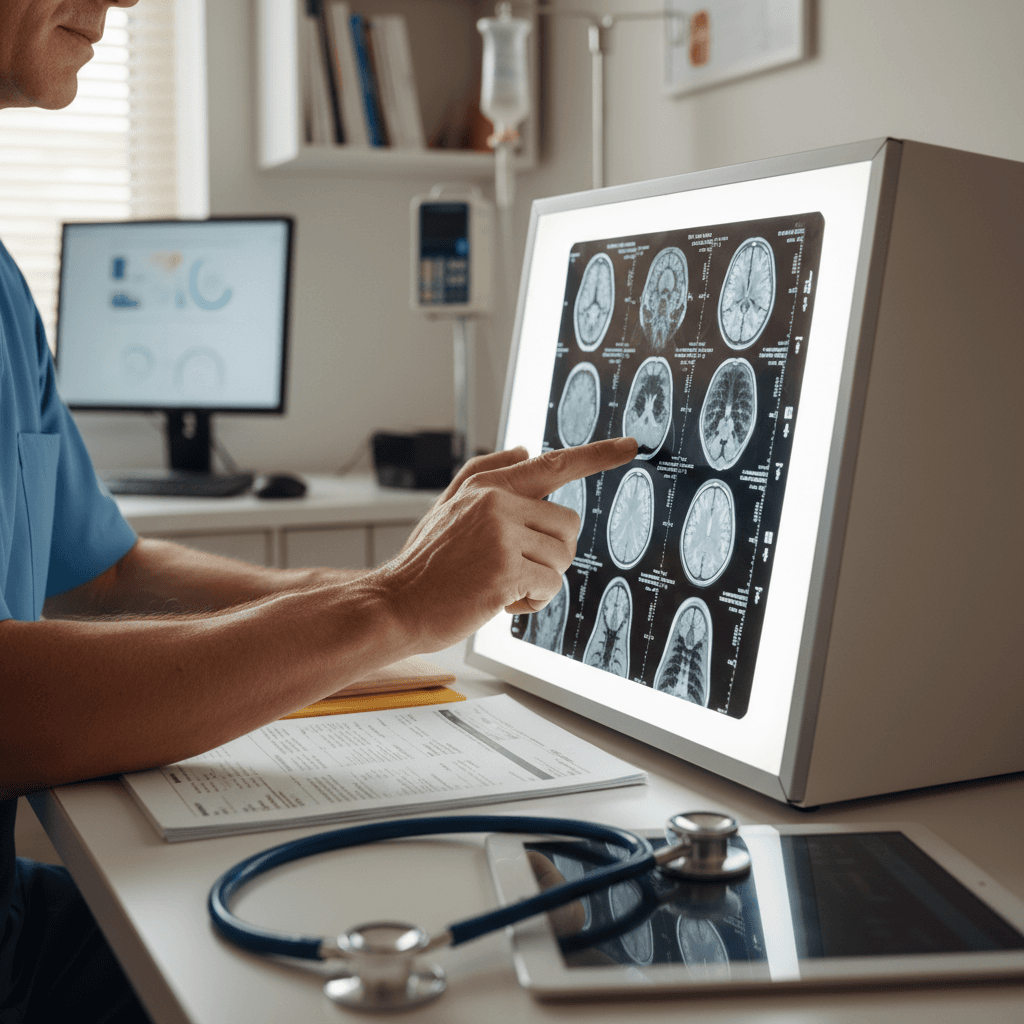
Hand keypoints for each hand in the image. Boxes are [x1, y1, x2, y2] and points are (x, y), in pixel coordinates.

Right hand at [376, 436, 637, 650]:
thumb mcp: (447, 506)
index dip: (597, 454)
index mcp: (487, 486)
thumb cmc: (426, 562)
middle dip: (552, 552)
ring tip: (502, 583)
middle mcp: (497, 504)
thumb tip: (526, 449)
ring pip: (562, 558)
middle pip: (568, 525)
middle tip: (517, 567)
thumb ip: (485, 472)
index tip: (630, 446)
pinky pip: (550, 586)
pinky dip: (533, 601)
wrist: (396, 604)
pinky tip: (501, 601)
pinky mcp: (505, 571)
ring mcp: (501, 536)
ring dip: (541, 579)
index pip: (554, 464)